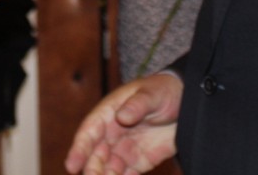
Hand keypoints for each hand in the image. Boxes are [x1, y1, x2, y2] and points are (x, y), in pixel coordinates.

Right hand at [65, 73, 181, 173]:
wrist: (186, 103)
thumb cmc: (164, 91)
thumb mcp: (153, 93)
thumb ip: (138, 104)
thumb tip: (122, 116)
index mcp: (108, 113)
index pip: (89, 132)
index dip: (78, 150)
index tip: (71, 165)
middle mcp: (112, 133)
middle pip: (95, 155)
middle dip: (91, 169)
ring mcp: (124, 149)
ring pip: (107, 168)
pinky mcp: (138, 162)